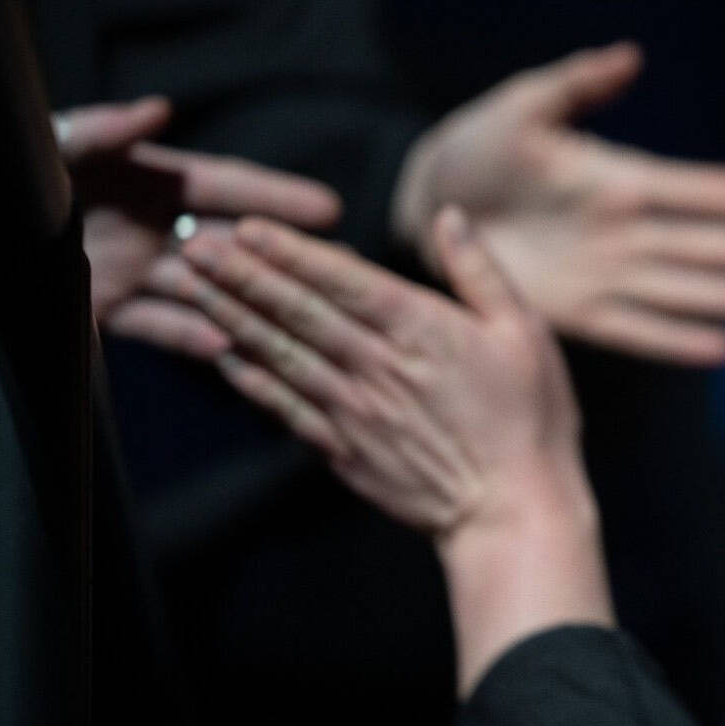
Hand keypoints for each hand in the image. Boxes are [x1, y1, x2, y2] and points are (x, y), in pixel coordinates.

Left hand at [57, 96, 342, 356]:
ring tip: (301, 319)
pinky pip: (156, 327)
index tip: (329, 209)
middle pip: (229, 243)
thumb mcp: (49, 147)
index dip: (276, 197)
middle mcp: (145, 224)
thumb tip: (158, 111)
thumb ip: (97, 131)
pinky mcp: (100, 310)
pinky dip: (189, 338)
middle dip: (283, 258)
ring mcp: (127, 269)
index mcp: (142, 177)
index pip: (224, 186)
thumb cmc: (3, 177)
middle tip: (342, 274)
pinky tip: (227, 347)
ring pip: (203, 290)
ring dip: (248, 302)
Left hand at [160, 209, 611, 692]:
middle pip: (298, 312)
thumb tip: (449, 215)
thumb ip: (480, 271)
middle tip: (194, 246)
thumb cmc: (531, 419)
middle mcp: (378, 366)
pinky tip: (224, 357)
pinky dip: (252, 380)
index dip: (291, 251)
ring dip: (234, 319)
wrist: (513, 510)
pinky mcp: (344, 449)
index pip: (343, 280)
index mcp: (423, 330)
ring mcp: (355, 411)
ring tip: (193, 289)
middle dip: (243, 275)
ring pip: (282, 355)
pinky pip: (287, 407)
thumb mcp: (525, 332)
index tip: (247, 226)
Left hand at [390, 43, 724, 365]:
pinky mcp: (576, 314)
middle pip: (716, 246)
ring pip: (690, 292)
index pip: (704, 190)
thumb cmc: (478, 146)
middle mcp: (630, 232)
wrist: (428, 204)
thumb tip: (628, 57)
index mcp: (623, 180)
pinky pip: (636, 331)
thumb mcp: (522, 106)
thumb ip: (577, 84)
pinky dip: (676, 340)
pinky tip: (724, 349)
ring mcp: (608, 276)